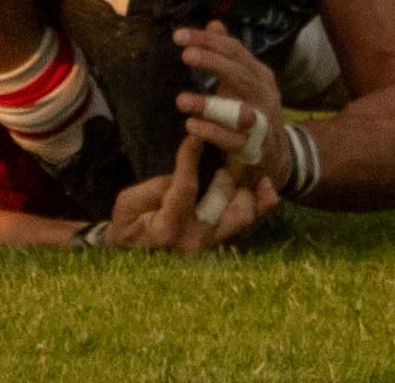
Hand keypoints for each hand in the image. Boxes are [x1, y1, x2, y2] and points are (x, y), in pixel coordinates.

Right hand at [102, 132, 276, 251]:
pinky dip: (256, 205)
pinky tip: (265, 188)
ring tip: (260, 172)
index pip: (186, 188)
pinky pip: (241, 223)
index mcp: (170, 230)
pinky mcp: (217, 244)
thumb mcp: (129, 203)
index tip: (195, 135)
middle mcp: (196, 242)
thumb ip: (157, 188)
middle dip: (237, 179)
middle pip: (233, 211)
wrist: (130, 259)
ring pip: (242, 218)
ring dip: (254, 194)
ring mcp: (210, 246)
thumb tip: (186, 171)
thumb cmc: (128, 226)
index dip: (189, 158)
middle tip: (237, 154)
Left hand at [175, 23, 291, 191]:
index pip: (234, 49)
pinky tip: (191, 126)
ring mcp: (262, 121)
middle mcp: (263, 93)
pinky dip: (211, 132)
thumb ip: (227, 55)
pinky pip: (232, 139)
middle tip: (185, 55)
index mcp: (258, 73)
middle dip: (212, 61)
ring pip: (236, 109)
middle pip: (238, 72)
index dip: (207, 40)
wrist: (276, 156)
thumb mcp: (242, 80)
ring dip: (207, 104)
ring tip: (180, 100)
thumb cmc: (252, 110)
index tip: (178, 36)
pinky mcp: (254, 147)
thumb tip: (214, 24)